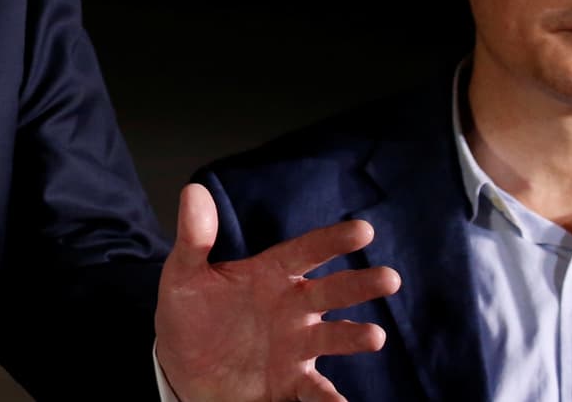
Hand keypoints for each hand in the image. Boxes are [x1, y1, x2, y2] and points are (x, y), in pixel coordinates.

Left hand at [154, 183, 399, 401]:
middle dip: (359, 285)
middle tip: (389, 278)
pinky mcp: (291, 381)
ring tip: (374, 336)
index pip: (305, 252)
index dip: (332, 241)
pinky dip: (330, 398)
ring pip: (332, 338)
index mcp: (271, 276)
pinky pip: (315, 390)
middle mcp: (292, 308)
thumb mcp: (184, 275)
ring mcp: (295, 346)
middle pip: (330, 292)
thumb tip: (194, 190)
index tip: (363, 230)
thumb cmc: (190, 314)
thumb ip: (194, 237)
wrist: (182, 366)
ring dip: (354, 337)